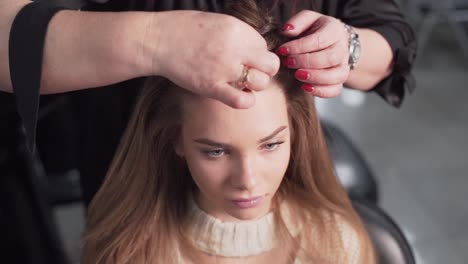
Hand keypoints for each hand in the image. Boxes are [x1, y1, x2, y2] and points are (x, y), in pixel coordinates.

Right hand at [151, 11, 279, 108]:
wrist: (157, 40)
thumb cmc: (184, 29)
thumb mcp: (218, 22)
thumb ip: (238, 35)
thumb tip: (254, 49)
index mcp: (237, 30)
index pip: (264, 46)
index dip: (256, 53)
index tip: (245, 57)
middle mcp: (235, 49)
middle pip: (271, 65)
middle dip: (264, 70)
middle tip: (250, 72)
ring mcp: (224, 70)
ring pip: (261, 83)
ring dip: (254, 85)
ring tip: (241, 82)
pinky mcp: (212, 87)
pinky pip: (242, 100)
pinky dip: (246, 101)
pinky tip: (239, 95)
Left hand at [277, 10, 349, 97]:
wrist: (330, 42)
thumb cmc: (314, 30)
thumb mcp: (307, 20)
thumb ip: (297, 22)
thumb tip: (287, 31)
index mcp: (335, 30)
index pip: (320, 40)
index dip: (299, 47)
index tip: (282, 50)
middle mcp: (342, 48)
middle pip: (330, 58)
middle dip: (307, 62)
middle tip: (288, 63)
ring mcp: (343, 65)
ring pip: (337, 76)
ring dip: (315, 78)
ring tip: (297, 75)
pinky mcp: (339, 80)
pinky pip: (336, 89)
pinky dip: (321, 91)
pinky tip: (305, 87)